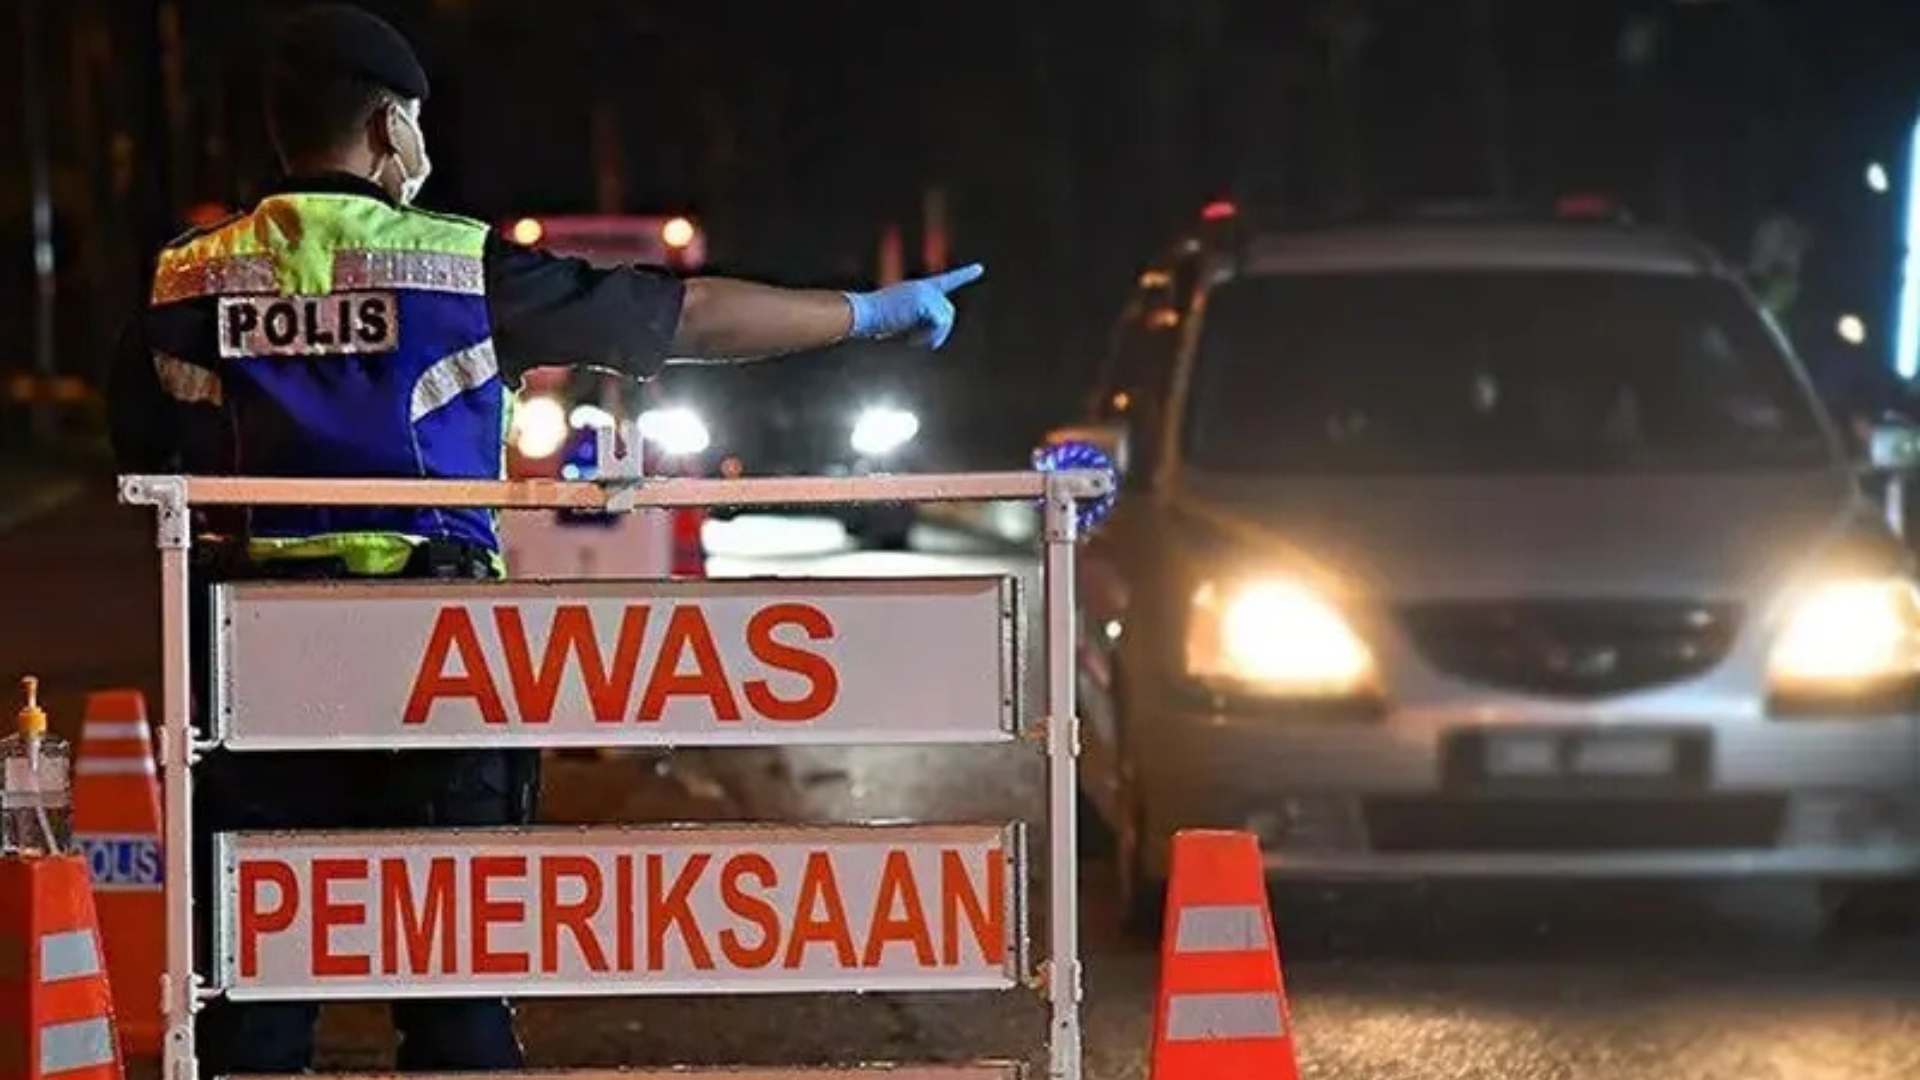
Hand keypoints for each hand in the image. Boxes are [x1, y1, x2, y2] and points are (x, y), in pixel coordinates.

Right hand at [844, 263, 985, 349]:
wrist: (862, 313)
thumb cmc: (874, 319)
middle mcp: (924, 287)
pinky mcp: (924, 301)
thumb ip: (919, 322)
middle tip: (918, 342)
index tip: (979, 268)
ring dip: (932, 335)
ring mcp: (925, 293)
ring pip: (945, 319)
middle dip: (939, 332)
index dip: (964, 275)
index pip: (946, 280)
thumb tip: (934, 338)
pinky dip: (928, 336)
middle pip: (948, 312)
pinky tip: (912, 339)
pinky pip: (939, 323)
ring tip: (912, 340)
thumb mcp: (901, 320)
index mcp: (918, 289)